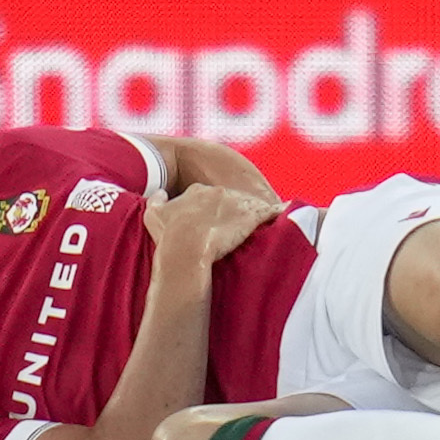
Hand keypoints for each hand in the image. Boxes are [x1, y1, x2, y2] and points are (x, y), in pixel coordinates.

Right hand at [141, 183, 281, 263]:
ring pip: (250, 205)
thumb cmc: (169, 235)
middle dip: (233, 210)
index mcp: (198, 192)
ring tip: (265, 220)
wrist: (185, 247)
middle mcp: (219, 193)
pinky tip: (285, 214)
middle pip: (231, 199)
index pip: (208, 196)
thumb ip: (156, 200)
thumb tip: (160, 194)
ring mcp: (237, 203)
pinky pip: (269, 211)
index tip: (211, 221)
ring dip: (255, 213)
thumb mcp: (154, 214)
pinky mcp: (252, 216)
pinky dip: (277, 213)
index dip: (211, 209)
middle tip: (235, 225)